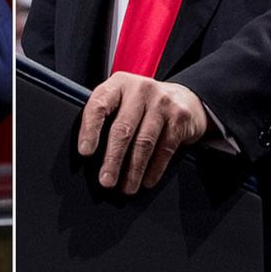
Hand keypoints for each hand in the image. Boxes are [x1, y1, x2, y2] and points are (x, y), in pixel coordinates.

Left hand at [78, 72, 207, 194]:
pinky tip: (147, 181)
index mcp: (118, 83)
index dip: (90, 129)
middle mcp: (140, 89)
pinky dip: (154, 169)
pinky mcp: (179, 117)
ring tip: (127, 188)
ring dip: (133, 170)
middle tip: (106, 181)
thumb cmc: (143, 105)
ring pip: (144, 142)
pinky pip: (165, 148)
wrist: (184, 98)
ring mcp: (162, 101)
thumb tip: (89, 154)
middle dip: (112, 159)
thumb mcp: (123, 101)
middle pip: (122, 128)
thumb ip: (107, 117)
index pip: (99, 105)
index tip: (85, 152)